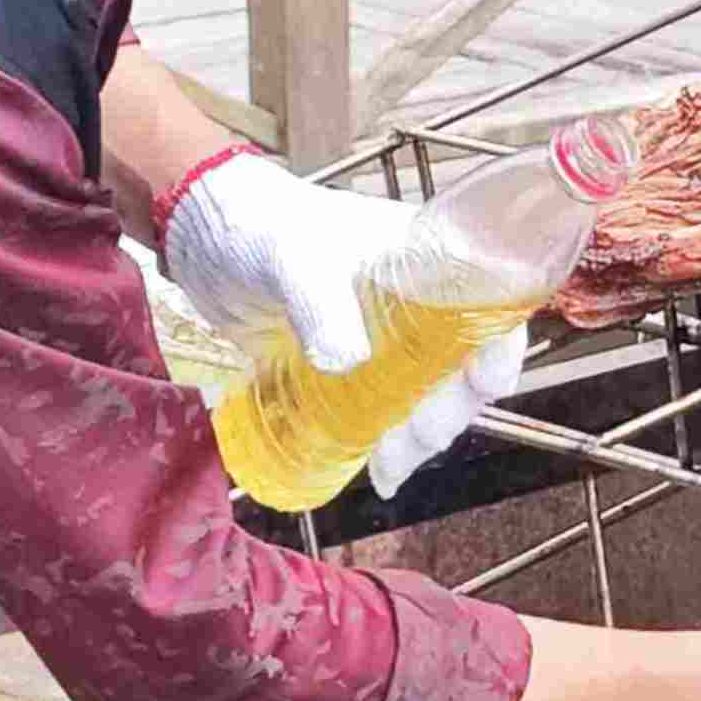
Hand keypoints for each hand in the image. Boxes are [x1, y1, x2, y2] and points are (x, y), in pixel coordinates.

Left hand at [158, 151, 527, 495]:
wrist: (202, 240)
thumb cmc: (258, 231)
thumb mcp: (294, 262)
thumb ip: (320, 305)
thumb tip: (347, 363)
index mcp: (423, 260)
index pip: (489, 303)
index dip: (499, 345)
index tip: (485, 387)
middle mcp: (415, 299)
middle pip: (460, 363)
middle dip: (448, 411)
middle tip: (415, 442)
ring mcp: (382, 334)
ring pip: (424, 393)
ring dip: (417, 434)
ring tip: (389, 470)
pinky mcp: (348, 362)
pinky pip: (384, 405)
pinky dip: (385, 438)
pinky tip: (374, 468)